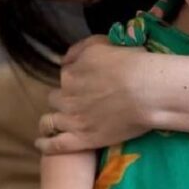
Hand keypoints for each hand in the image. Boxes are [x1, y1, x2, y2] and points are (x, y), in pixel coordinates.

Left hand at [35, 36, 149, 154]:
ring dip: (51, 121)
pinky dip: (45, 144)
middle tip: (78, 103)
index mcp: (72, 72)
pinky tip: (42, 143)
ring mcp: (72, 119)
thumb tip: (66, 58)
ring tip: (56, 125)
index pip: (66, 75)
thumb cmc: (133, 63)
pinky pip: (55, 145)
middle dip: (63, 99)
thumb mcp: (105, 43)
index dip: (75, 79)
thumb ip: (82, 48)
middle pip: (55, 98)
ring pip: (49, 121)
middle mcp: (67, 95)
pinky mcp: (81, 139)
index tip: (85, 83)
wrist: (147, 90)